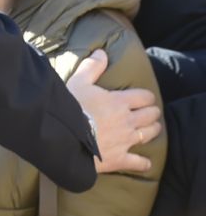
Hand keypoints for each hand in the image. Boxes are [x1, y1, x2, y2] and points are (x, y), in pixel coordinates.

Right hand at [67, 50, 160, 173]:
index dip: (146, 97)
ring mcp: (125, 140)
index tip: (142, 99)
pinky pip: (138, 163)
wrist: (63, 137)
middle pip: (151, 115)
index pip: (145, 97)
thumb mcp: (77, 83)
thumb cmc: (69, 108)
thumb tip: (102, 52)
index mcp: (120, 102)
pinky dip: (143, 163)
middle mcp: (128, 121)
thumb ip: (91, 67)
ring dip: (151, 131)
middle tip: (147, 113)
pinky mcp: (119, 158)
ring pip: (150, 134)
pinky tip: (144, 163)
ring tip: (148, 130)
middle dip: (151, 113)